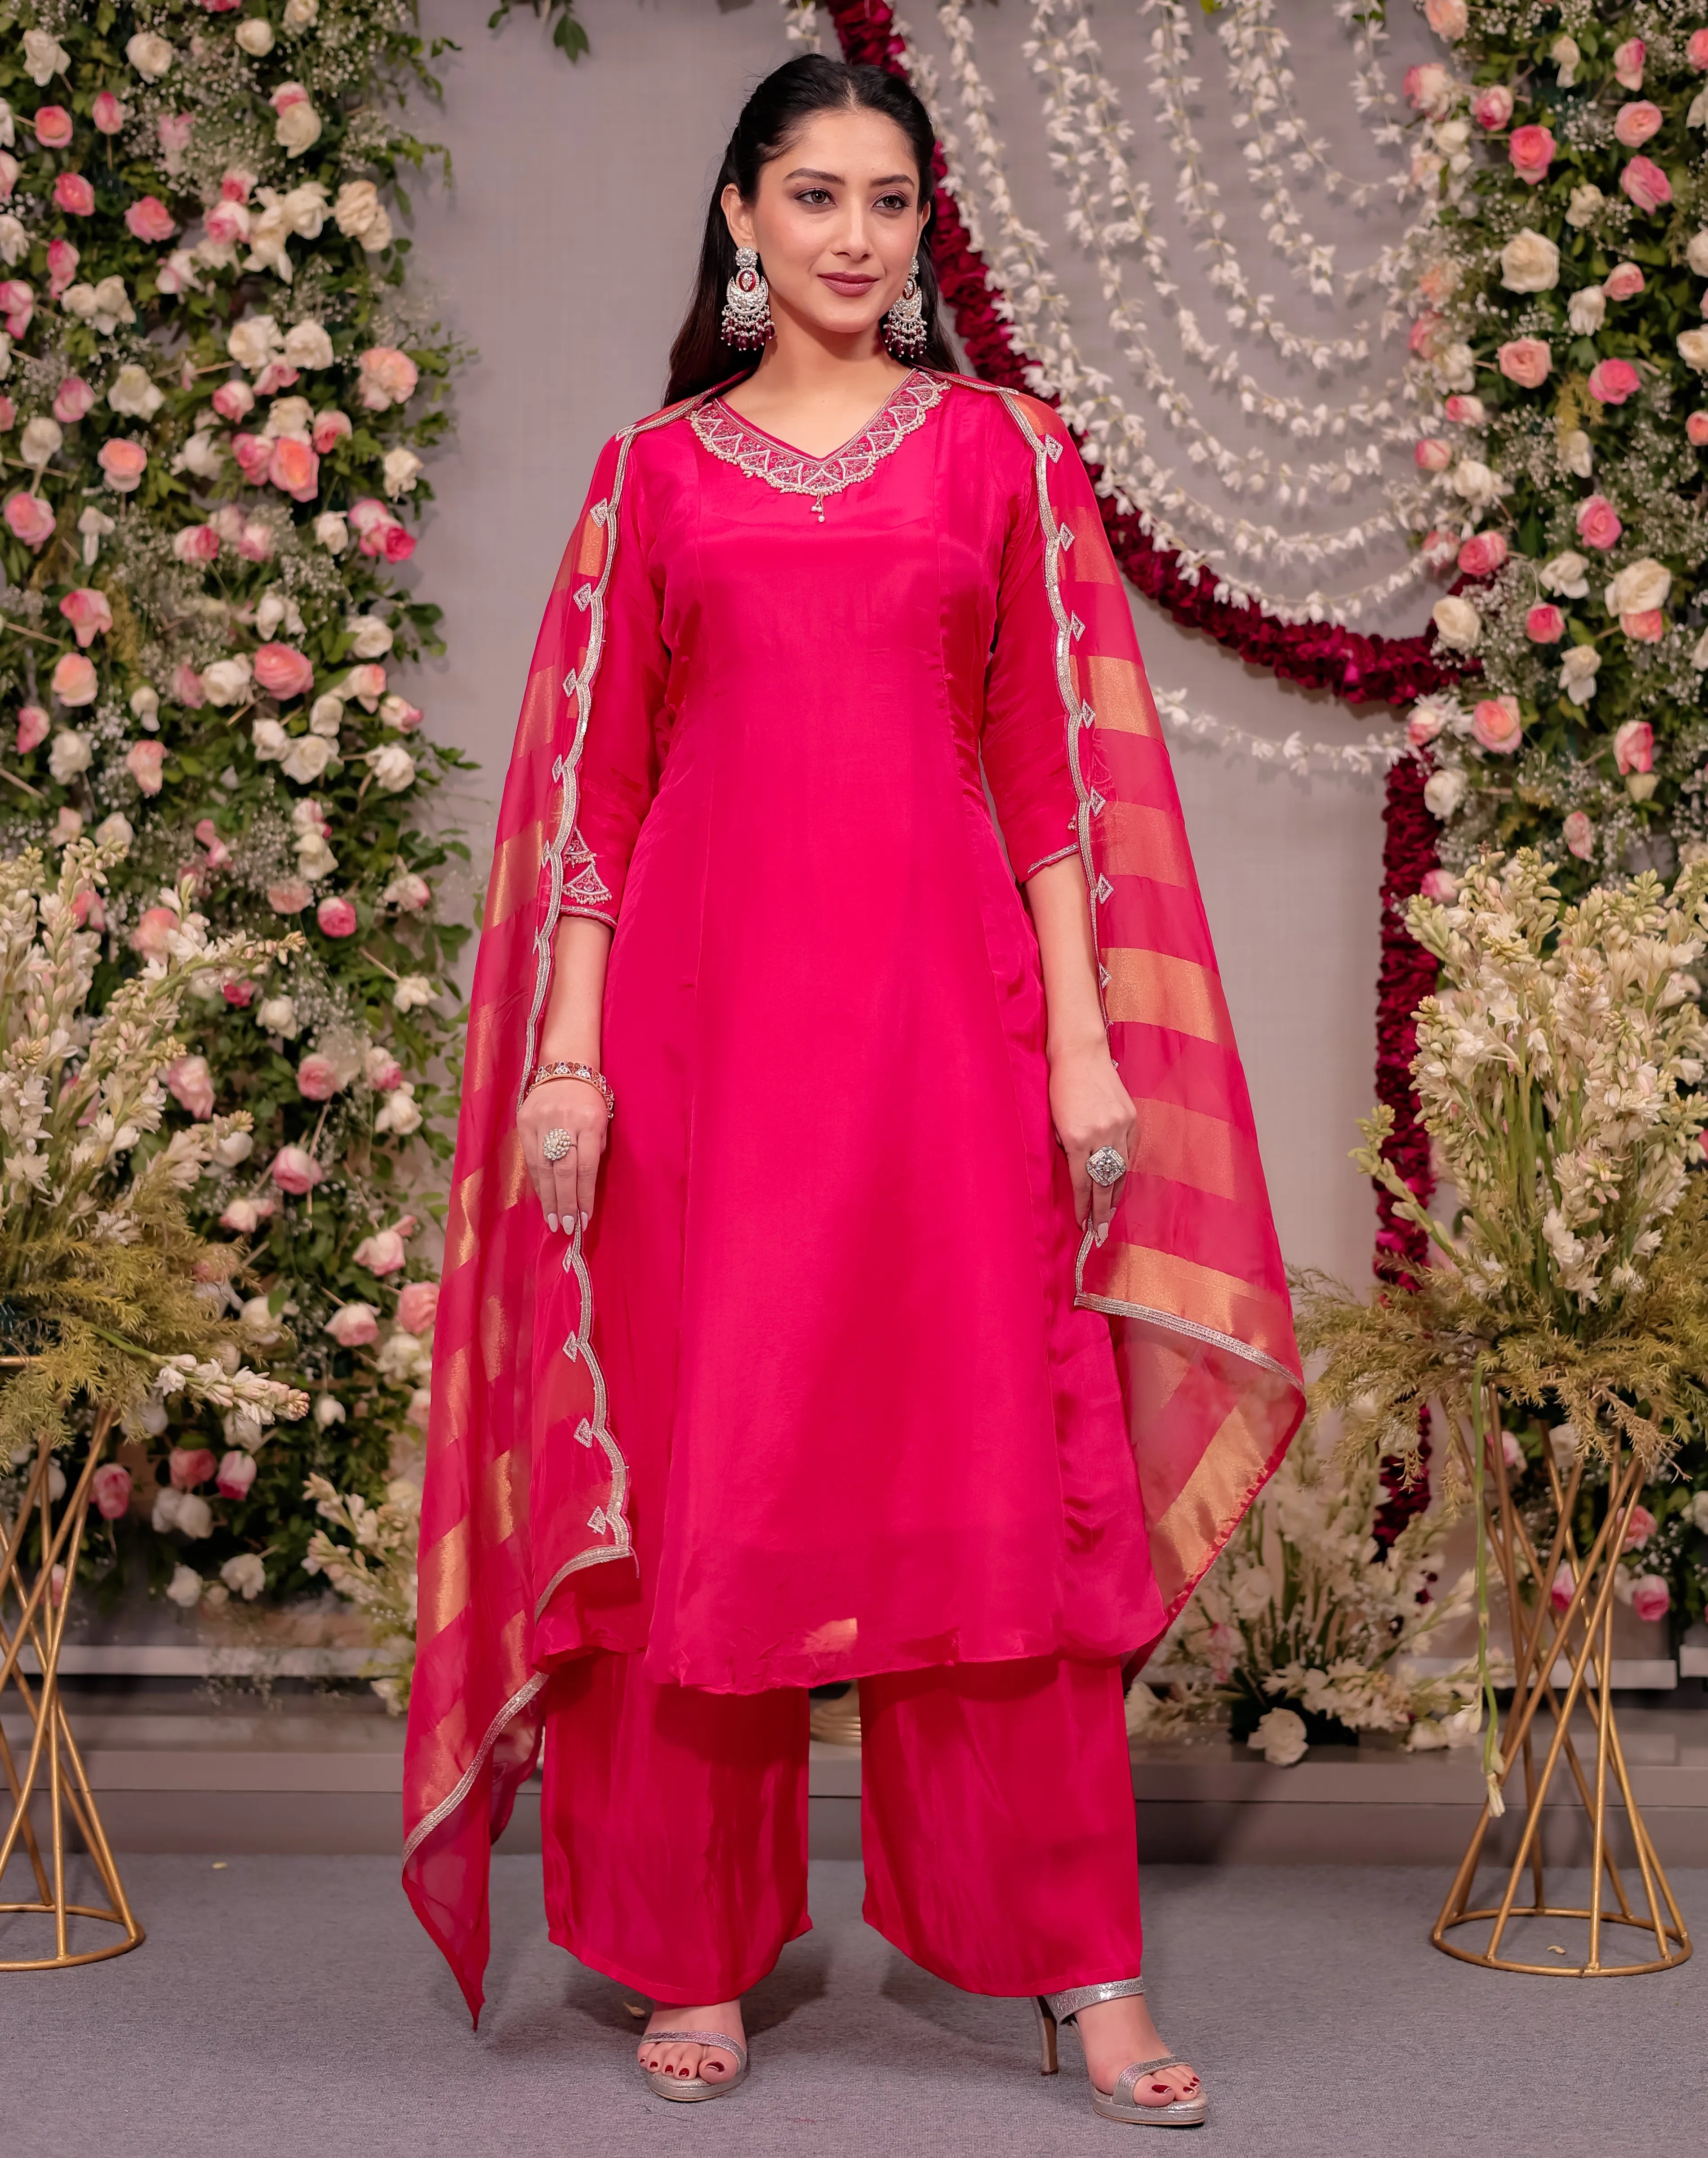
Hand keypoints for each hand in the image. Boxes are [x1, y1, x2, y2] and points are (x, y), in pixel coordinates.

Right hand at [518, 1076, 607, 1234]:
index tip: (585, 1219)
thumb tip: (585, 1186)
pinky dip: (537, 1181)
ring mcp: (540, 1121)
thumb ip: (594, 1149)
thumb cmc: (590, 1098)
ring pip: (543, 1168)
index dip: (584, 1195)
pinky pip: (530, 1158)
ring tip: (552, 1220)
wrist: (565, 1067)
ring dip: (548, 1198)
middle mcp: (563, 1122)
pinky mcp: (524, 1121)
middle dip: (565, 1202)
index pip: (586, 1167)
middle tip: (566, 1227)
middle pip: (563, 1171)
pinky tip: (542, 1197)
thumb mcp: (602, 1119)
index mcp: (589, 1121)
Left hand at [1048, 1040, 1134, 1243]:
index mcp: (1077, 1137)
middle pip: (1105, 1183)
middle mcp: (1102, 1134)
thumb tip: (1077, 1171)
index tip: (1083, 1225)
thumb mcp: (1053, 1122)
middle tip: (1100, 1234)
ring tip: (1110, 1215)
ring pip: (1121, 1171)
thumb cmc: (1058, 1086)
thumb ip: (1066, 1148)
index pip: (1082, 1182)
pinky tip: (1119, 1184)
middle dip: (1103, 1211)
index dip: (1083, 1206)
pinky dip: (1124, 1171)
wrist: (1080, 1054)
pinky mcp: (1131, 1118)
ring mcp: (1120, 1126)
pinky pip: (1129, 1153)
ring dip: (1116, 1195)